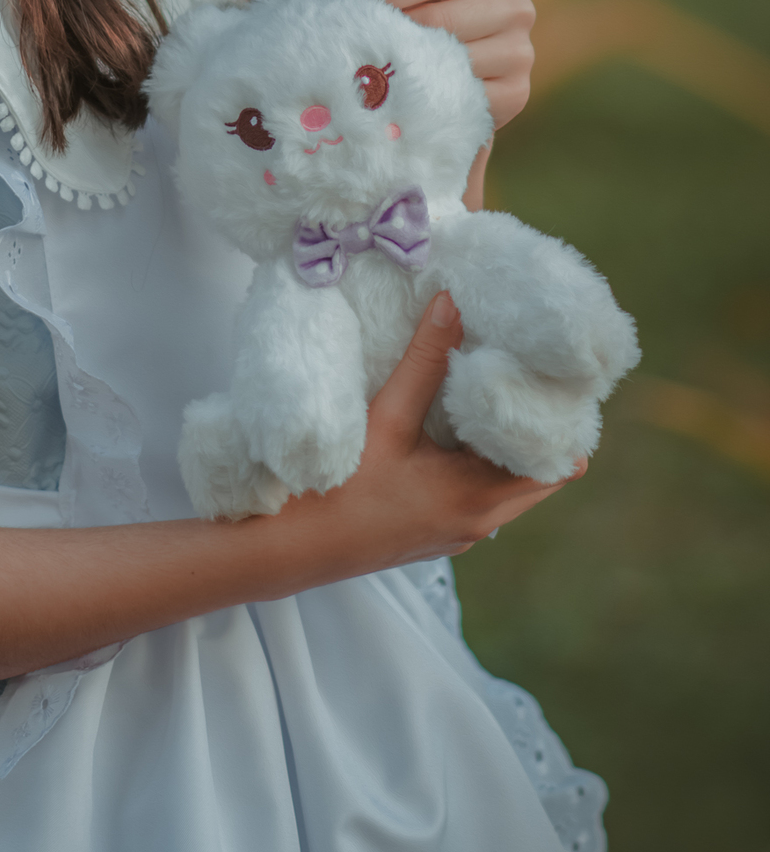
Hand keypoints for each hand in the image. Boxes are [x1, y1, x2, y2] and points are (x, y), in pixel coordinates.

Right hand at [284, 293, 584, 577]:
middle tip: (522, 371)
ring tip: (491, 390)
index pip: (559, 463)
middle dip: (536, 424)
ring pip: (512, 483)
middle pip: (541, 472)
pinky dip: (482, 460)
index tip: (550, 375)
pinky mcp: (440, 530)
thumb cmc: (338, 489)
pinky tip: (456, 424)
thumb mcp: (387, 418)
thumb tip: (453, 303)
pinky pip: (484, 493)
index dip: (562, 419)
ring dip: (507, 442)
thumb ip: (424, 360)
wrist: (290, 548)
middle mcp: (481, 522)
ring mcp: (461, 531)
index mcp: (478, 498)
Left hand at [358, 0, 534, 129]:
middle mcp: (517, 6)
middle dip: (394, 30)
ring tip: (373, 68)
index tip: (356, 6)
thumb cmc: (432, 15)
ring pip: (452, 59)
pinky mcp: (516, 93)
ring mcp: (521, 52)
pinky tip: (402, 94)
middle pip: (443, 17)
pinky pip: (463, 95)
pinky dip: (430, 96)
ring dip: (407, 66)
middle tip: (357, 43)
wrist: (464, 71)